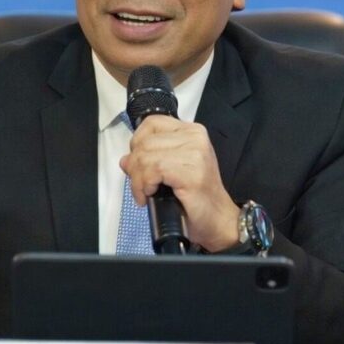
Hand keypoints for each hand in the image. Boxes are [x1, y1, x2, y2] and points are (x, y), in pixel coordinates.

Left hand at [120, 115, 239, 251]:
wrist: (218, 220)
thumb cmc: (196, 198)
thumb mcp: (171, 171)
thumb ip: (150, 160)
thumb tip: (126, 160)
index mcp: (192, 132)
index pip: (152, 123)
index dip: (137, 142)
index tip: (138, 163)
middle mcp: (195, 137)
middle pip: (145, 142)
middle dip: (134, 167)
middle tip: (139, 186)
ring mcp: (195, 153)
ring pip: (145, 157)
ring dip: (137, 179)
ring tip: (144, 193)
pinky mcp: (191, 170)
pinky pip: (153, 170)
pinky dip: (144, 184)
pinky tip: (149, 195)